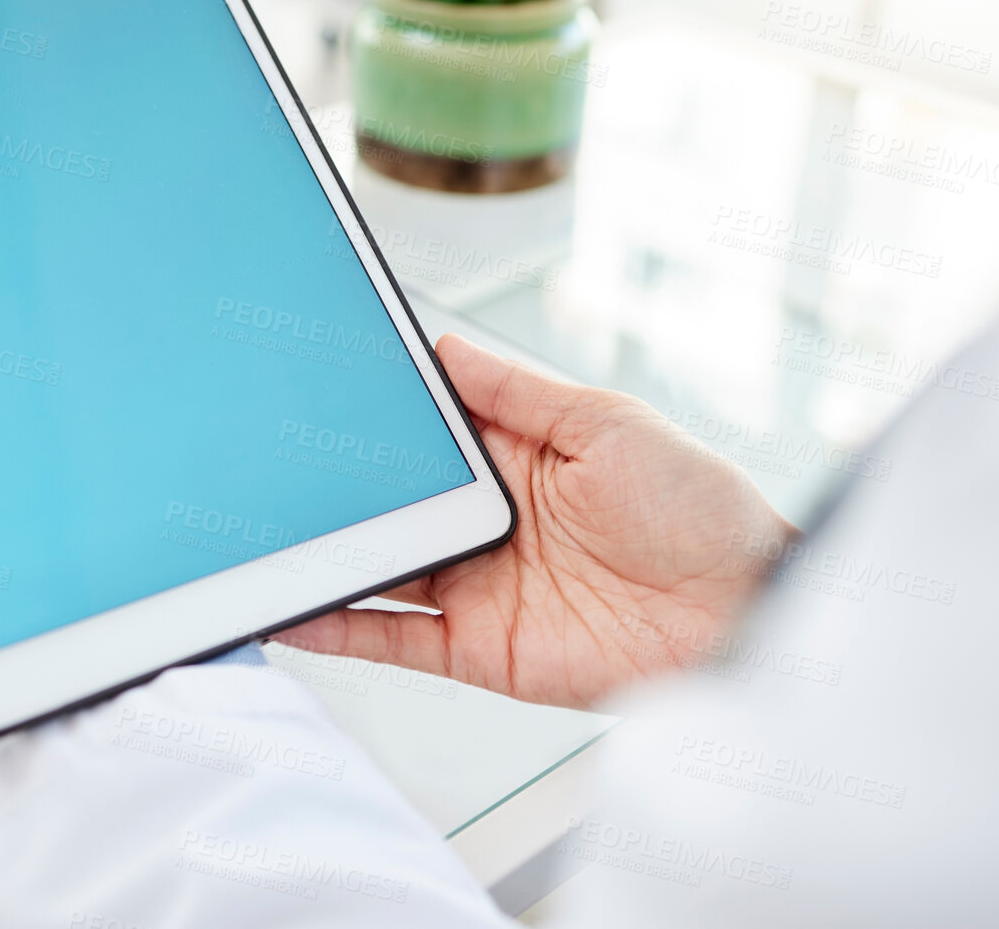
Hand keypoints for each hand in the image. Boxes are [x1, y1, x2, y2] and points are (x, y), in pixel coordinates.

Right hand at [274, 334, 795, 708]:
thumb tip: (445, 347)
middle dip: (330, 483)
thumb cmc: (698, 508)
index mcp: (515, 457)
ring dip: (319, 554)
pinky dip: (336, 626)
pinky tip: (290, 607)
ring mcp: (477, 587)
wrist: (745, 612)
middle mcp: (485, 521)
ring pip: (376, 567)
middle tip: (263, 461)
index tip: (316, 388)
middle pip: (388, 500)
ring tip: (254, 535)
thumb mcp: (606, 422)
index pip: (423, 434)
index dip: (373, 416)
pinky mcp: (478, 649)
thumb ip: (516, 393)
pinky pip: (391, 639)